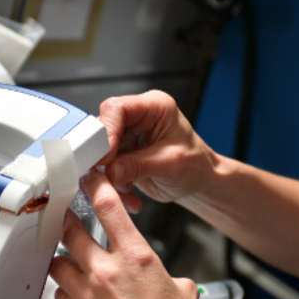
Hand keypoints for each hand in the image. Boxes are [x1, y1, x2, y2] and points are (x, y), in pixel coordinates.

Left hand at [50, 169, 200, 298]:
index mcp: (136, 257)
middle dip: (68, 223)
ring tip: (75, 268)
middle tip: (68, 221)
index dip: (95, 187)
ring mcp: (86, 295)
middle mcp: (106, 271)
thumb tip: (155, 273)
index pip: (108, 207)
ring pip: (59, 264)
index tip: (89, 180)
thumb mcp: (180, 287)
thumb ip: (159, 271)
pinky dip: (67, 294)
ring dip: (66, 262)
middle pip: (71, 231)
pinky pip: (60, 296)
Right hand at [97, 91, 217, 212]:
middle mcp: (138, 117)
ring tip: (124, 188)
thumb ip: (137, 165)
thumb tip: (109, 171)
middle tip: (105, 176)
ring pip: (98, 150)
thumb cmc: (196, 165)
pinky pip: (104, 166)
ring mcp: (127, 135)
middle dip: (102, 156)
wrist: (200, 182)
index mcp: (154, 107)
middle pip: (102, 128)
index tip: (105, 156)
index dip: (106, 131)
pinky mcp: (121, 153)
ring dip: (106, 174)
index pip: (117, 108)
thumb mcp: (170, 164)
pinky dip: (110, 182)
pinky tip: (127, 191)